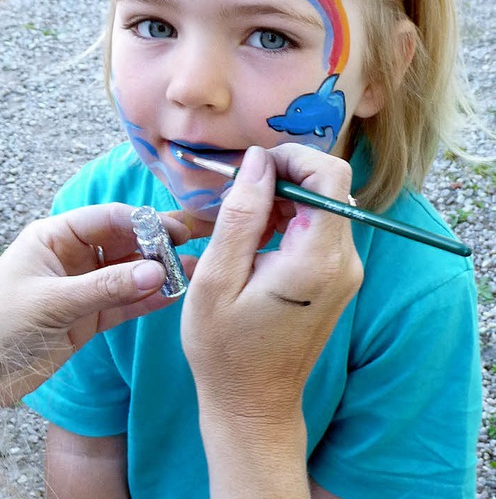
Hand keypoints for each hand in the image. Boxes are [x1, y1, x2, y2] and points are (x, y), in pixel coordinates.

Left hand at [0, 202, 195, 402]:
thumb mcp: (52, 301)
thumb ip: (106, 286)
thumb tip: (157, 271)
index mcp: (55, 237)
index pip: (106, 219)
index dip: (142, 222)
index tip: (174, 231)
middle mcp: (72, 257)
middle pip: (121, 244)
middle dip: (153, 246)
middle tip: (189, 250)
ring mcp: (82, 288)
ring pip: (126, 274)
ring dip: (154, 274)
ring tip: (189, 274)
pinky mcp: (87, 318)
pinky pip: (122, 303)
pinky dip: (144, 301)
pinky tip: (170, 297)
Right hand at [182, 144, 362, 425]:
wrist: (253, 404)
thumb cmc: (225, 349)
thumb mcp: (217, 278)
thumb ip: (241, 213)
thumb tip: (258, 160)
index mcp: (316, 260)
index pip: (329, 176)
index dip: (292, 158)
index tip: (252, 170)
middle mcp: (343, 262)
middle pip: (328, 186)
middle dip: (281, 179)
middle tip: (237, 200)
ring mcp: (345, 272)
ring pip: (323, 204)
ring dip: (282, 200)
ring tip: (242, 226)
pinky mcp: (338, 278)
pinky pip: (320, 228)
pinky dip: (289, 220)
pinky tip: (257, 242)